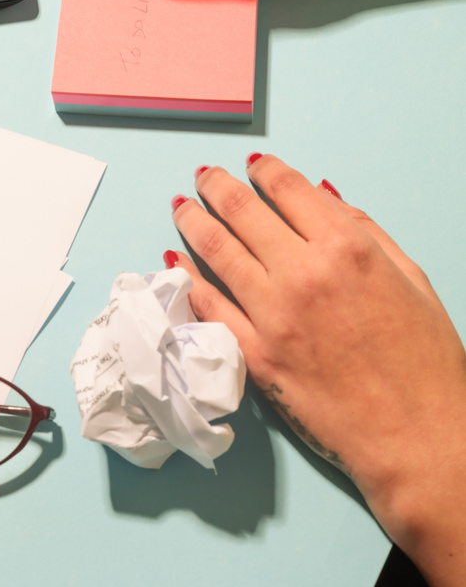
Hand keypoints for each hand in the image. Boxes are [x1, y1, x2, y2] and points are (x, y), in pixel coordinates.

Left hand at [167, 154, 465, 586]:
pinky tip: (176, 261)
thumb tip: (321, 193)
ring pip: (216, 250)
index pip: (287, 189)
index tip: (251, 163)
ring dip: (193, 221)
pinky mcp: (254, 354)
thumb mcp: (411, 278)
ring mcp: (273, 315)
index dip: (263, 169)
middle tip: (204, 175)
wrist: (417, 439)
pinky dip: (188, 277)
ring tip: (181, 207)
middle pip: (242, 210)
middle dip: (217, 185)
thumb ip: (364, 229)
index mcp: (347, 248)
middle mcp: (303, 273)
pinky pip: (209, 306)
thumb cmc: (426, 361)